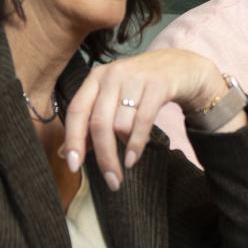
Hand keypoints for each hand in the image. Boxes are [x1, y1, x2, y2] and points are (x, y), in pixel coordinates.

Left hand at [60, 49, 229, 189]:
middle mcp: (112, 75)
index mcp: (95, 78)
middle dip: (103, 156)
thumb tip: (64, 154)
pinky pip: (143, 120)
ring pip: (120, 124)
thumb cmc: (143, 88)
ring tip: (127, 162)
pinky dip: (136, 143)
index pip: (76, 111)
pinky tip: (133, 158)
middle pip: (99, 123)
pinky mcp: (158, 85)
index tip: (74, 167)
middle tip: (111, 181)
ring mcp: (135, 78)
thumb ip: (90, 125)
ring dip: (122, 149)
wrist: (183, 67)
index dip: (73, 140)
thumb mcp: (114, 101)